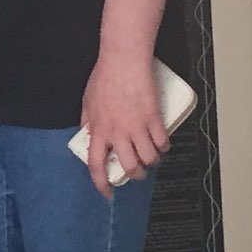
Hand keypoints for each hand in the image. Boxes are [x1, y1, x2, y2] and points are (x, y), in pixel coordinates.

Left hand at [78, 49, 168, 197]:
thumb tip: (88, 134)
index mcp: (99, 129)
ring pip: (149, 158)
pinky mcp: (154, 118)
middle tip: (138, 171)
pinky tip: (163, 145)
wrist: (124, 59)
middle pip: (129, 167)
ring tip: (152, 157)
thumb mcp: (88, 100)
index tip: (107, 193)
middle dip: (135, 174)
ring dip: (152, 162)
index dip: (101, 183)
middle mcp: (117, 132)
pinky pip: (162, 142)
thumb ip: (88, 120)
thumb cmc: (105, 75)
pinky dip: (164, 147)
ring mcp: (137, 126)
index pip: (96, 164)